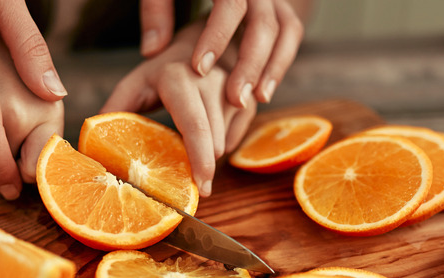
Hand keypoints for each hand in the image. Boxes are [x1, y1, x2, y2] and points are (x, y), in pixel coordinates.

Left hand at [102, 22, 256, 196]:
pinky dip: (222, 146)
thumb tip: (91, 145)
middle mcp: (210, 80)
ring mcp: (234, 89)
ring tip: (193, 150)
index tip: (200, 189)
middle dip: (202, 168)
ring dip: (209, 155)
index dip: (199, 160)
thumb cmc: (163, 71)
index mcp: (179, 79)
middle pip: (213, 142)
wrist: (201, 44)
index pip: (195, 127)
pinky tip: (209, 137)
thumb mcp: (136, 84)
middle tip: (191, 184)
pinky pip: (237, 138)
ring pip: (225, 142)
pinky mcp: (248, 99)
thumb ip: (115, 110)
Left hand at [139, 0, 304, 106]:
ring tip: (254, 101)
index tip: (199, 69)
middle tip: (234, 99)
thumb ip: (156, 11)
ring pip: (284, 30)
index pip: (230, 4)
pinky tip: (264, 92)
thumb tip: (152, 50)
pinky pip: (290, 33)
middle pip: (263, 23)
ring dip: (272, 68)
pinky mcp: (279, 7)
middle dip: (250, 64)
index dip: (217, 36)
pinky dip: (281, 62)